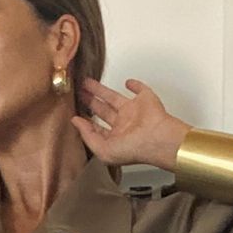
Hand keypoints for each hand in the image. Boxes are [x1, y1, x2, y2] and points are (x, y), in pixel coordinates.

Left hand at [73, 76, 190, 169]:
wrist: (157, 138)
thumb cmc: (134, 149)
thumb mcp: (103, 150)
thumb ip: (87, 135)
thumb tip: (76, 122)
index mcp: (115, 137)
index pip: (98, 128)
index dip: (86, 121)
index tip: (76, 112)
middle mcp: (124, 124)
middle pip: (103, 110)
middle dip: (91, 101)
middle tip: (80, 93)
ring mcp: (134, 111)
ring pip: (115, 97)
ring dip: (102, 90)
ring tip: (88, 82)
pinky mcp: (145, 99)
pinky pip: (140, 89)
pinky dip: (135, 85)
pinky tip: (127, 82)